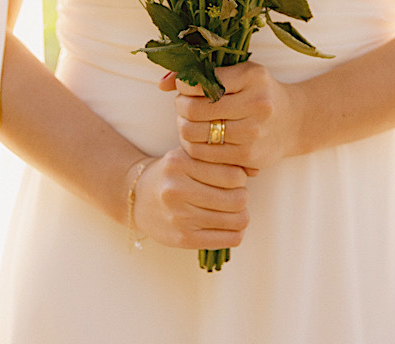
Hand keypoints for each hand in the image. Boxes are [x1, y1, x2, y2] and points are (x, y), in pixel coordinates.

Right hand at [131, 149, 249, 250]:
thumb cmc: (172, 174)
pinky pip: (229, 239)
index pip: (233, 175)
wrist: (138, 198)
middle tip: (235, 195)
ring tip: (232, 210)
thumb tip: (256, 171)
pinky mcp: (183, 239)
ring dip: (241, 215)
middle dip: (242, 197)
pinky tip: (227, 225)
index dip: (240, 177)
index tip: (233, 179)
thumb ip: (219, 159)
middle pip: (238, 199)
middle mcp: (177, 190)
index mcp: (179, 163)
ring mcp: (179, 217)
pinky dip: (235, 232)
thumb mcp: (189, 156)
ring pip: (237, 220)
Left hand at [161, 61, 301, 172]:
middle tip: (185, 105)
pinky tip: (199, 138)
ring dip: (184, 127)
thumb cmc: (259, 93)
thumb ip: (200, 73)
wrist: (294, 122)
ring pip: (193, 133)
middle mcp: (256, 104)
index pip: (201, 82)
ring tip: (191, 121)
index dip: (184, 85)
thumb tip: (162, 83)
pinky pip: (203, 154)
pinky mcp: (248, 157)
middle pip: (193, 109)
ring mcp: (253, 133)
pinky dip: (193, 146)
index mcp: (252, 76)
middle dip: (181, 107)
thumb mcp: (238, 74)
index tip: (186, 87)